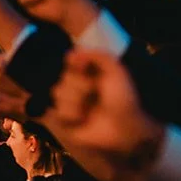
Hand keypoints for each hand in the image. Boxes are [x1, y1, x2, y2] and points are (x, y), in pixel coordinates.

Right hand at [45, 49, 163, 180]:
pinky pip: (57, 112)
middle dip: (80, 85)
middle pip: (62, 77)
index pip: (70, 61)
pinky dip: (72, 115)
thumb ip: (97, 55)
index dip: (76, 65)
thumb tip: (70, 53)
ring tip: (90, 109)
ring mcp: (71, 104)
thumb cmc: (122, 97)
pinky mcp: (66, 120)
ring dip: (76, 101)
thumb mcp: (116, 70)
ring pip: (58, 93)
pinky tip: (83, 120)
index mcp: (89, 73)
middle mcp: (78, 87)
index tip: (85, 68)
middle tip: (95, 93)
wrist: (124, 126)